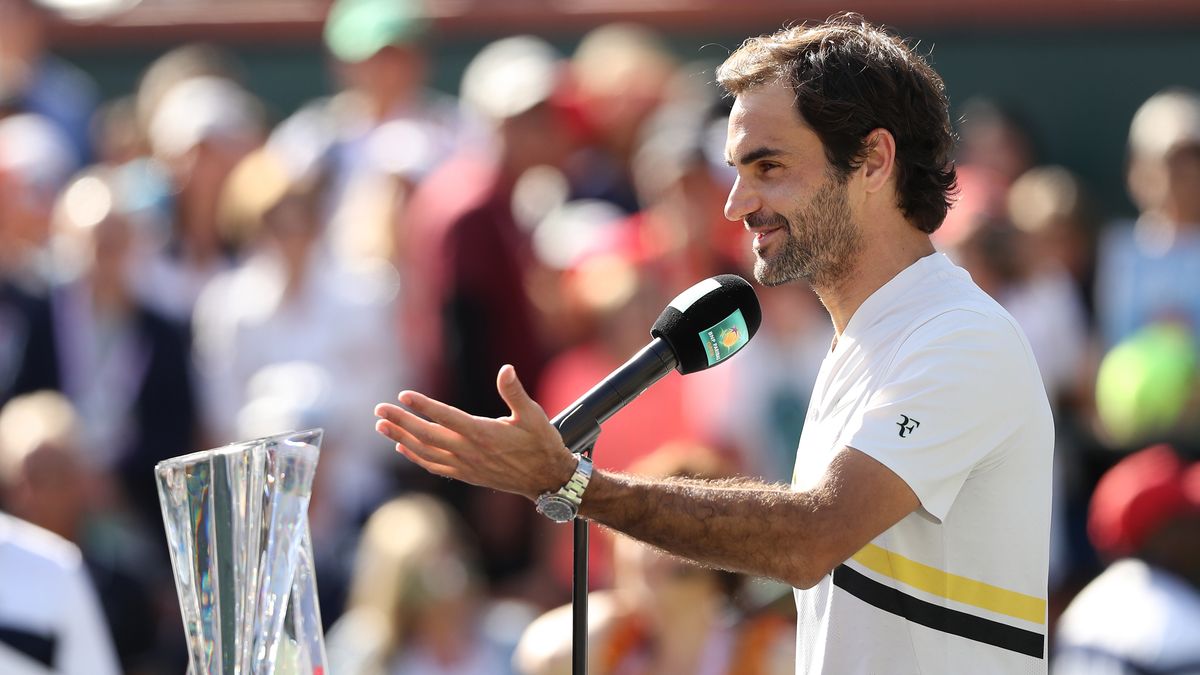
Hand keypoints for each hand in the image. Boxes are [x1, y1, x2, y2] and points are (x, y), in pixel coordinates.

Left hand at [374, 364, 576, 500]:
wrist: (546, 479)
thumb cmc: (542, 444)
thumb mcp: (533, 415)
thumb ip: (515, 392)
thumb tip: (506, 369)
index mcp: (484, 434)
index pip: (447, 417)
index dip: (424, 406)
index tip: (403, 396)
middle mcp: (470, 451)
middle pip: (428, 435)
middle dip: (401, 421)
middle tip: (379, 410)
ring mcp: (466, 466)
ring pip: (426, 452)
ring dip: (401, 438)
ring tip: (381, 426)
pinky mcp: (466, 474)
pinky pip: (434, 466)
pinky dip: (416, 456)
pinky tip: (402, 446)